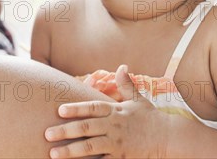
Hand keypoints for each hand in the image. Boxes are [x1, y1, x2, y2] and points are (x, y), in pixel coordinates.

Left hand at [45, 65, 165, 157]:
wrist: (170, 139)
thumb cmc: (151, 119)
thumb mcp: (139, 100)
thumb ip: (126, 85)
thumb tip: (122, 66)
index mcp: (116, 111)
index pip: (92, 107)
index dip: (76, 108)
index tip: (59, 110)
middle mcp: (114, 127)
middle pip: (86, 128)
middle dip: (65, 131)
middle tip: (47, 134)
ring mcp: (117, 144)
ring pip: (90, 147)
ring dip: (71, 151)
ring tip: (53, 153)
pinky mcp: (122, 158)